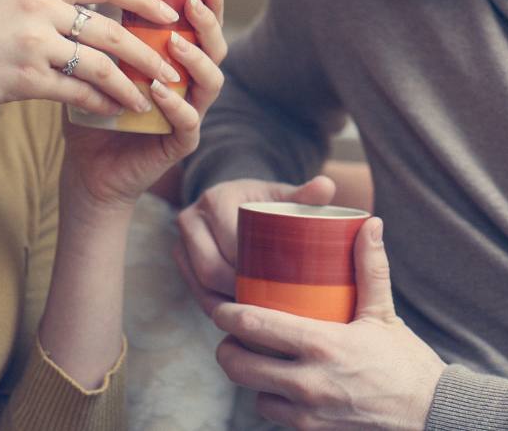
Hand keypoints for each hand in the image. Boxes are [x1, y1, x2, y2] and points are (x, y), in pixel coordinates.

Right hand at [0, 0, 193, 117]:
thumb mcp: (0, 2)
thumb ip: (40, 3)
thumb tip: (79, 13)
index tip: (169, 12)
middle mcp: (37, 7)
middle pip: (111, 28)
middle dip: (147, 50)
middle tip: (172, 66)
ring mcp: (31, 42)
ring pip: (100, 63)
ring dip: (130, 83)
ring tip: (149, 97)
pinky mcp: (23, 78)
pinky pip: (76, 91)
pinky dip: (100, 101)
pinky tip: (114, 111)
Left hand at [61, 0, 227, 210]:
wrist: (88, 171)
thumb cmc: (93, 117)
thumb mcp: (96, 70)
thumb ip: (101, 39)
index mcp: (177, 65)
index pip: (201, 30)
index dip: (210, 6)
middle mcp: (191, 87)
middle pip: (216, 50)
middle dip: (208, 25)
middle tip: (192, 6)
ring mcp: (190, 114)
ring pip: (212, 82)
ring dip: (195, 60)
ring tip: (174, 43)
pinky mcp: (181, 142)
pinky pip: (189, 120)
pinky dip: (176, 103)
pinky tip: (158, 89)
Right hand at [174, 175, 336, 315]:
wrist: (240, 200)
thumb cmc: (268, 202)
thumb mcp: (285, 196)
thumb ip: (306, 194)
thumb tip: (326, 187)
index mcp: (216, 199)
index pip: (231, 244)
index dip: (252, 271)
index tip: (279, 288)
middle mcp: (191, 218)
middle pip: (211, 268)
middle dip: (238, 292)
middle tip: (269, 310)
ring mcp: (181, 241)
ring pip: (199, 285)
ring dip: (226, 305)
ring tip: (257, 319)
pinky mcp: (181, 260)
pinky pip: (195, 291)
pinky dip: (217, 306)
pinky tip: (241, 318)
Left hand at [212, 218, 444, 429]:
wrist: (427, 413)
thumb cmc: (406, 361)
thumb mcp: (384, 312)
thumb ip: (371, 267)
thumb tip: (369, 223)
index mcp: (323, 344)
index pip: (257, 326)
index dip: (229, 315)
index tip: (222, 306)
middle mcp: (308, 381)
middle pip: (239, 364)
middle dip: (228, 346)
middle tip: (233, 332)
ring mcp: (307, 411)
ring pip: (252, 391)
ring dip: (249, 374)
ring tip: (256, 355)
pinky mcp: (311, 430)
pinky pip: (272, 413)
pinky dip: (270, 397)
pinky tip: (279, 381)